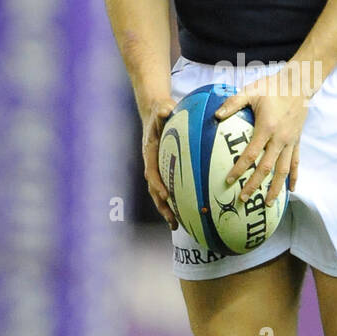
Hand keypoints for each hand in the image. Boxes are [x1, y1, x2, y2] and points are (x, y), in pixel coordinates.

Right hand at [142, 97, 177, 226]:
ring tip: (176, 226)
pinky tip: (186, 214)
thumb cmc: (160, 111)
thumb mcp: (161, 108)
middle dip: (162, 206)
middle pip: (154, 190)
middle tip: (172, 221)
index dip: (157, 184)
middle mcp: (152, 164)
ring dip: (167, 210)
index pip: (151, 171)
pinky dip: (175, 202)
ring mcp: (157, 169)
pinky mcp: (165, 171)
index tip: (166, 195)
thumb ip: (162, 111)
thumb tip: (165, 109)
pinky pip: (169, 189)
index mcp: (150, 152)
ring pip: (160, 193)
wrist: (155, 112)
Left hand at [215, 77, 308, 205]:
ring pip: (283, 170)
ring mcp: (290, 142)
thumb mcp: (251, 91)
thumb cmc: (272, 87)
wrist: (299, 84)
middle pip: (266, 168)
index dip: (239, 168)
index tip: (229, 180)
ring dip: (275, 188)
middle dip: (255, 185)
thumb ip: (233, 103)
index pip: (251, 154)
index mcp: (267, 128)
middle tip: (244, 198)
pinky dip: (294, 177)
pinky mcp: (297, 141)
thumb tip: (215, 115)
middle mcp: (280, 139)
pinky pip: (295, 163)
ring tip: (268, 203)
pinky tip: (291, 189)